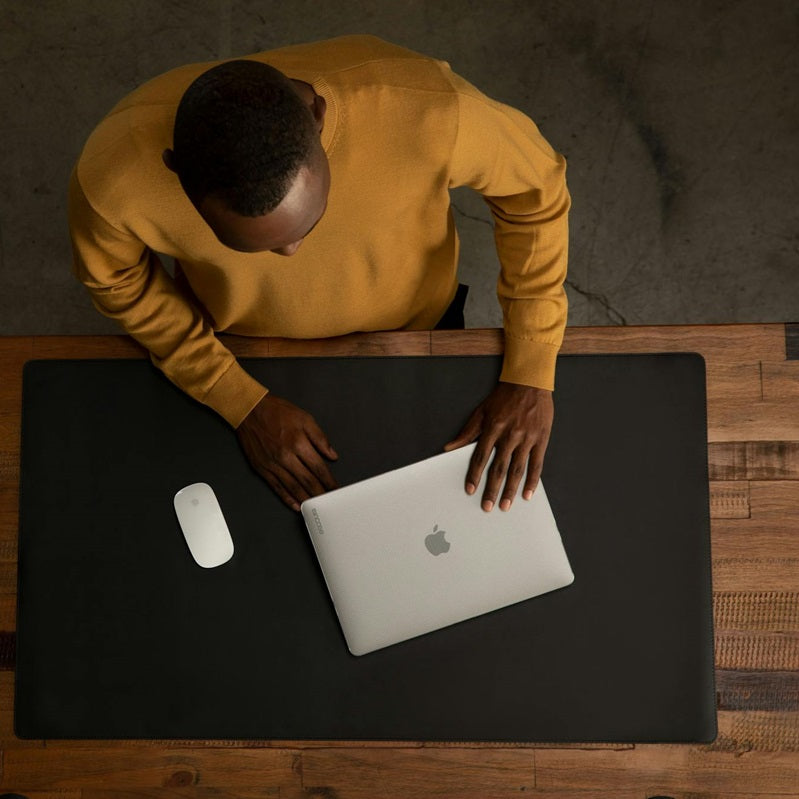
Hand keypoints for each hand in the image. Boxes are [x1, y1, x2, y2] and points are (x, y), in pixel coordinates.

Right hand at [236, 392, 338, 510]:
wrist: (249, 410)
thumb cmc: (276, 412)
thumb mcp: (305, 418)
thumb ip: (320, 438)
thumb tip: (332, 454)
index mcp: (299, 443)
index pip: (319, 468)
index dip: (329, 481)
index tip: (335, 488)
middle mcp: (286, 456)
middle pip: (308, 481)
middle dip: (320, 493)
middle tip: (328, 501)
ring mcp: (273, 464)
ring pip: (293, 487)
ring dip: (306, 498)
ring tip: (315, 505)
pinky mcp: (262, 469)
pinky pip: (277, 487)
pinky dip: (287, 498)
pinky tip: (295, 504)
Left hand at [443, 382, 553, 511]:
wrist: (529, 382)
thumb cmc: (503, 397)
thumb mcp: (481, 411)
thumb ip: (466, 432)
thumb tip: (448, 448)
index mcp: (493, 428)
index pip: (480, 457)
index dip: (474, 475)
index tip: (470, 490)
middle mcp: (509, 435)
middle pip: (499, 468)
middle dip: (492, 489)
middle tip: (487, 507)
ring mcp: (527, 438)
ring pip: (517, 470)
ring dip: (511, 490)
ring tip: (506, 506)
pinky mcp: (541, 439)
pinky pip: (537, 464)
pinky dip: (532, 481)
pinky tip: (527, 494)